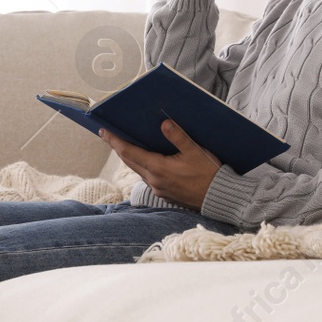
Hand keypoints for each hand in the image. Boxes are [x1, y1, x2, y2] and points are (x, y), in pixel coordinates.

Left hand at [99, 119, 220, 208]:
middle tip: (109, 135)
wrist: (218, 198)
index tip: (103, 131)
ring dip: (131, 158)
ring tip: (126, 145)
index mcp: (158, 168)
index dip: (115, 141)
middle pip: (130, 162)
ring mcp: (159, 189)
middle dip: (119, 148)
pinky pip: (148, 178)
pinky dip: (143, 167)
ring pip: (138, 170)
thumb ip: (178, 137)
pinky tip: (147, 161)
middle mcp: (154, 180)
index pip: (129, 152)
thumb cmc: (209, 173)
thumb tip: (164, 123)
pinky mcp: (165, 194)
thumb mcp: (195, 151)